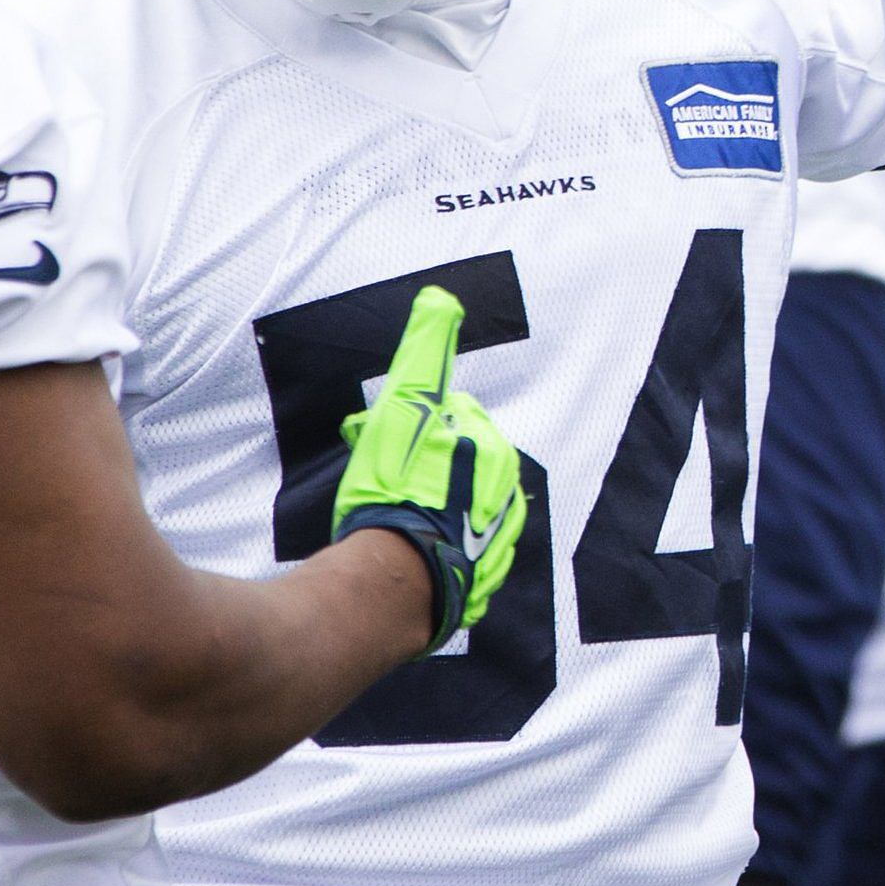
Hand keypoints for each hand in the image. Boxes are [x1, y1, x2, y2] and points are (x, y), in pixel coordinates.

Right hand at [332, 285, 527, 653]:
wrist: (393, 580)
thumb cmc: (397, 490)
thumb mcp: (407, 409)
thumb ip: (427, 352)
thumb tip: (443, 298)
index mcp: (495, 454)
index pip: (455, 423)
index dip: (414, 425)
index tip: (386, 440)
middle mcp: (504, 500)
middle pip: (454, 469)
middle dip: (418, 465)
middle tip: (379, 479)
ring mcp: (493, 547)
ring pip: (453, 513)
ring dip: (424, 509)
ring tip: (387, 519)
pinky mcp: (475, 587)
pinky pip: (452, 559)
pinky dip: (430, 552)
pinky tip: (403, 552)